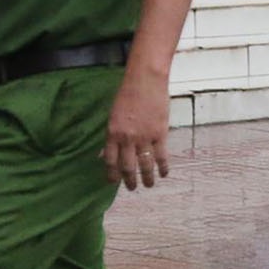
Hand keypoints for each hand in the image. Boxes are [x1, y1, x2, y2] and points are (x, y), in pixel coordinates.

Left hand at [103, 74, 170, 189]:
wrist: (145, 80)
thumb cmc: (127, 93)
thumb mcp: (113, 114)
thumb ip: (111, 134)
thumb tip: (105, 152)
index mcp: (113, 133)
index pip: (110, 160)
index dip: (112, 174)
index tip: (113, 182)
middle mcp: (127, 138)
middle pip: (127, 166)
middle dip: (129, 180)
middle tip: (132, 188)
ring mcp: (144, 137)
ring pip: (145, 164)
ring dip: (147, 178)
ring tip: (148, 185)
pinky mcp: (160, 133)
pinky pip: (161, 156)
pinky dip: (162, 167)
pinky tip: (163, 174)